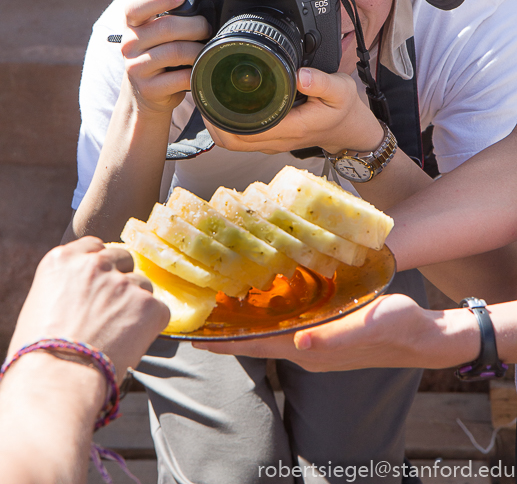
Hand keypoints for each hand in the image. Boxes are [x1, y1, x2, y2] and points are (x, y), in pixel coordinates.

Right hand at [8, 237, 169, 382]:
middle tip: (114, 310)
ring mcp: (123, 282)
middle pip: (123, 259)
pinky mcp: (147, 304)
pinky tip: (132, 345)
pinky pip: (160, 311)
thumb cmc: (39, 354)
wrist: (57, 380)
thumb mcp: (40, 305)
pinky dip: (152, 327)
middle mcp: (95, 263)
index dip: (101, 266)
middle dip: (122, 280)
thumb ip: (66, 288)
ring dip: (137, 306)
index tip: (101, 282)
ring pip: (143, 286)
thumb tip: (81, 296)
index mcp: (63, 259)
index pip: (94, 246)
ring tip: (118, 335)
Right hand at [121, 0, 210, 113]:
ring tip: (205, 51)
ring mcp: (137, 68)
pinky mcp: (149, 88)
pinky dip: (196, 71)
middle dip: (195, 26)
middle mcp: (129, 45)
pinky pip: (181, 76)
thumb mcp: (153, 37)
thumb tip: (200, 10)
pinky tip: (200, 69)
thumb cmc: (155, 60)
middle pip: (166, 28)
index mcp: (131, 26)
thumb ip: (167, 21)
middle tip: (206, 29)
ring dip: (198, 50)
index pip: (136, 7)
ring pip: (176, 51)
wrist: (143, 96)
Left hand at [193, 294, 434, 370]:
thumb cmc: (398, 327)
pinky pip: (286, 329)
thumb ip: (335, 337)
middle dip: (227, 332)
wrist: (423, 337)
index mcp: (310, 348)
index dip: (225, 341)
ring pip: (270, 335)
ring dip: (245, 326)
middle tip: (198, 315)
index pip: (257, 345)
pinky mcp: (325, 336)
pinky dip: (266, 321)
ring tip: (220, 309)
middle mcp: (307, 349)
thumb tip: (299, 342)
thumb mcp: (370, 324)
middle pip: (257, 341)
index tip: (194, 334)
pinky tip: (263, 306)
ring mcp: (316, 345)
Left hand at [205, 67, 383, 154]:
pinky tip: (225, 107)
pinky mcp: (271, 140)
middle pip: (230, 142)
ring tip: (208, 99)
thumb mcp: (342, 90)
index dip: (220, 120)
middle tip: (201, 95)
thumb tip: (301, 75)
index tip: (208, 97)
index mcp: (291, 128)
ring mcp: (273, 143)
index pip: (244, 133)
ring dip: (217, 125)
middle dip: (211, 122)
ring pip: (234, 143)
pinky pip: (242, 139)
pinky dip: (229, 126)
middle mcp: (277, 140)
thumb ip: (323, 82)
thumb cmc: (344, 110)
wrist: (351, 130)